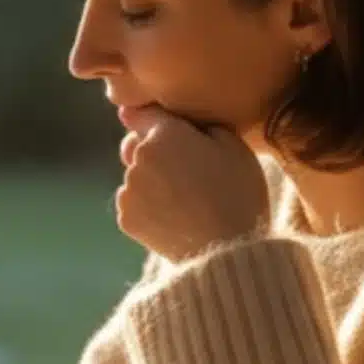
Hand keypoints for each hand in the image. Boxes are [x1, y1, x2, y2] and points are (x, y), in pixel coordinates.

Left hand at [117, 105, 269, 261]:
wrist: (228, 250)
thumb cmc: (237, 193)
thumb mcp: (234, 146)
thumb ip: (201, 123)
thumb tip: (179, 119)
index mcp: (163, 135)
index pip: (142, 113)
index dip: (151, 119)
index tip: (160, 128)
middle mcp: (138, 159)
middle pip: (134, 145)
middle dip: (152, 151)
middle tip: (185, 171)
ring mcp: (128, 190)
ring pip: (135, 177)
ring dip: (151, 181)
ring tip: (185, 200)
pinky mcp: (126, 219)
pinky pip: (134, 204)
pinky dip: (147, 207)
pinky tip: (174, 217)